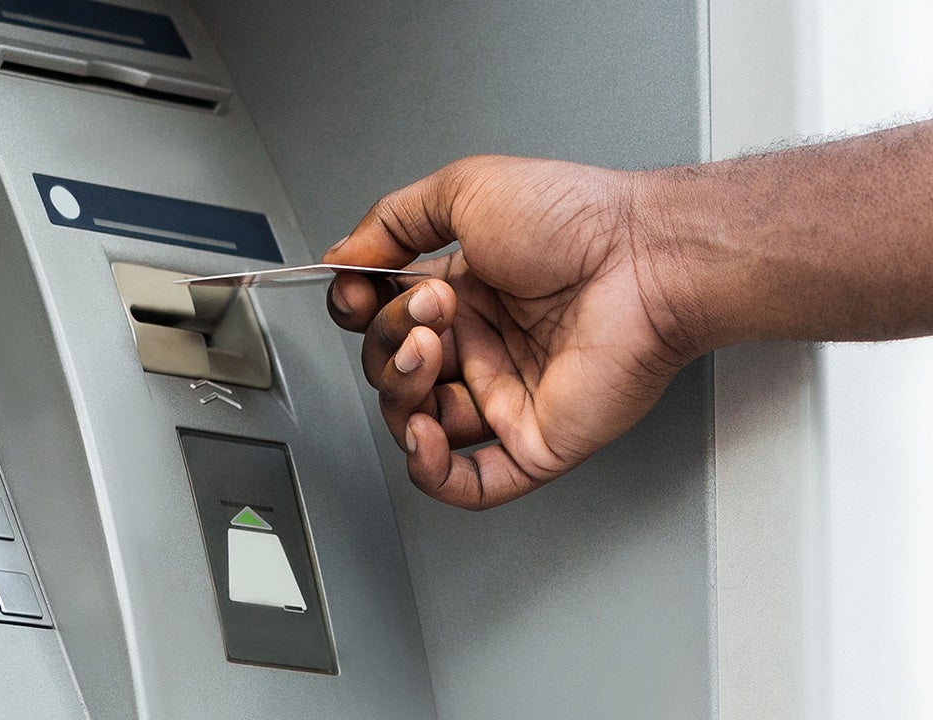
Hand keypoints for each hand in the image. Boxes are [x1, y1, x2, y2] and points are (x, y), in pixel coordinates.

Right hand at [325, 156, 692, 508]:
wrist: (644, 257)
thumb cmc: (578, 220)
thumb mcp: (465, 189)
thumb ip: (393, 219)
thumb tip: (343, 254)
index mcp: (463, 293)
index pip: (382, 320)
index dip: (359, 312)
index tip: (358, 290)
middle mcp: (481, 346)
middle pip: (391, 372)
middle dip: (389, 340)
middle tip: (432, 307)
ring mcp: (504, 397)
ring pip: (417, 426)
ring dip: (401, 393)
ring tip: (429, 350)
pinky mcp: (534, 442)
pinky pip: (469, 483)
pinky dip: (431, 471)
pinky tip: (421, 435)